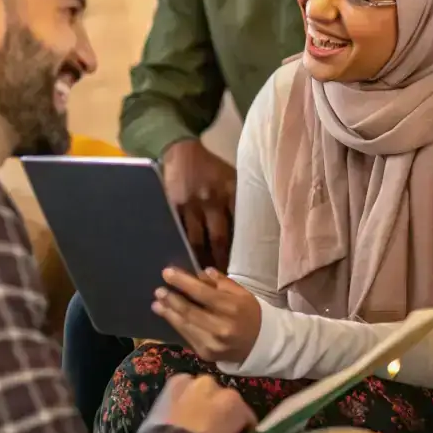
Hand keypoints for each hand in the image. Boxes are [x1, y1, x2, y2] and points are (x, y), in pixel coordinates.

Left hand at [140, 373, 255, 432]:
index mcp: (234, 402)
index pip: (245, 415)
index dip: (241, 429)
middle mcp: (216, 385)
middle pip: (224, 399)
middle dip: (220, 412)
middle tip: (210, 431)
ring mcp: (194, 381)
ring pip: (204, 391)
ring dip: (202, 401)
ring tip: (192, 422)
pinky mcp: (175, 381)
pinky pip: (185, 387)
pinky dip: (184, 396)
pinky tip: (178, 412)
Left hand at [153, 266, 261, 363]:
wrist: (260, 344)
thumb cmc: (249, 313)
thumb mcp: (241, 293)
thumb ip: (220, 282)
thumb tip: (199, 273)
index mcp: (232, 308)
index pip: (202, 293)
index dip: (182, 282)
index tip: (167, 272)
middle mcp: (221, 327)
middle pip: (190, 311)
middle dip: (171, 299)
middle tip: (159, 290)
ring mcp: (212, 343)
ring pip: (185, 326)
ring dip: (169, 313)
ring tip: (157, 303)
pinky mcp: (206, 354)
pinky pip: (187, 336)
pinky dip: (177, 325)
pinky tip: (168, 316)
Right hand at [162, 139, 235, 269]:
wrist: (183, 152)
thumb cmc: (211, 167)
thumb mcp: (232, 177)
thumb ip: (241, 199)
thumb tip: (258, 223)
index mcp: (231, 192)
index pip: (240, 225)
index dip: (244, 247)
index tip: (248, 266)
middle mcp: (212, 200)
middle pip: (219, 238)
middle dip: (222, 260)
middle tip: (225, 280)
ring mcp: (191, 205)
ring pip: (197, 240)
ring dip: (201, 259)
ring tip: (204, 278)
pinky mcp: (174, 208)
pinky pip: (179, 233)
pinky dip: (183, 247)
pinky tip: (184, 260)